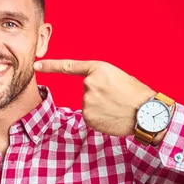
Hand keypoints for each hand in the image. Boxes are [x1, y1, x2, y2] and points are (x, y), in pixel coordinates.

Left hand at [34, 60, 154, 136]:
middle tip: (117, 98)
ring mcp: (87, 101)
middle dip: (100, 95)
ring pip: (89, 105)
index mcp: (98, 69)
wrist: (147, 113)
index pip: (69, 66)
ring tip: (117, 108)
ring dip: (101, 108)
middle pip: (87, 91)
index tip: (36, 64)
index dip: (51, 66)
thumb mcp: (118, 77)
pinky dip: (101, 118)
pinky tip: (113, 117)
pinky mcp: (88, 117)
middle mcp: (89, 84)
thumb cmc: (137, 95)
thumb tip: (90, 92)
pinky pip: (91, 117)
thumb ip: (100, 80)